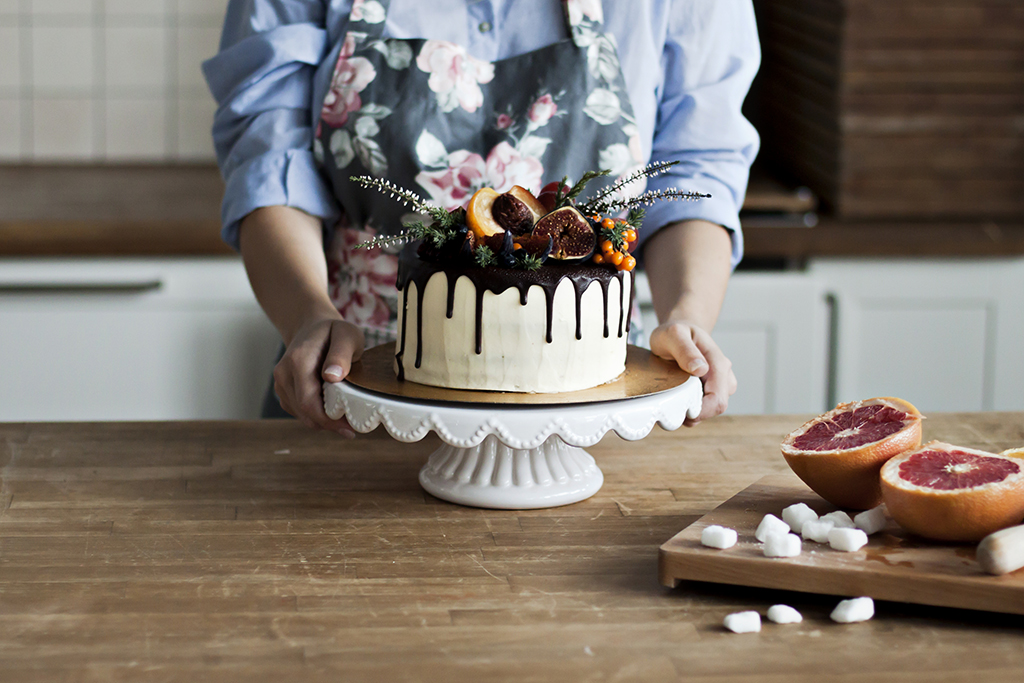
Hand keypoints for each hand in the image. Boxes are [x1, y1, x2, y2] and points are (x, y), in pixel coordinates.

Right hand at [273, 317, 364, 436]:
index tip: (349, 428)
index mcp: (298, 361)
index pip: (308, 402)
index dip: (328, 420)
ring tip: (344, 417)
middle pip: (304, 412)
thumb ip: (341, 354)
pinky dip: (315, 415)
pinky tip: (331, 409)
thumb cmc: (334, 331)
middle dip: (328, 424)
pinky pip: (299, 411)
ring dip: (322, 421)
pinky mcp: (284, 390)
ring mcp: (281, 383)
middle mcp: (284, 373)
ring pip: (301, 414)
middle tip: (351, 428)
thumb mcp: (347, 335)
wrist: (312, 327)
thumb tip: (332, 376)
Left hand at [649, 319, 735, 425]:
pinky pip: (706, 405)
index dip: (701, 411)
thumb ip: (685, 350)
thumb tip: (700, 369)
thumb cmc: (676, 332)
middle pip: (717, 407)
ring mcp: (721, 382)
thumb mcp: (674, 335)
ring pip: (712, 408)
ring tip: (674, 397)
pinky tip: (679, 397)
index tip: (681, 411)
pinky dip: (693, 407)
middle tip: (673, 405)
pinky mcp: (713, 388)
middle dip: (697, 413)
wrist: (681, 330)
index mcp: (718, 363)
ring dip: (694, 410)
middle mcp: (724, 374)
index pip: (718, 399)